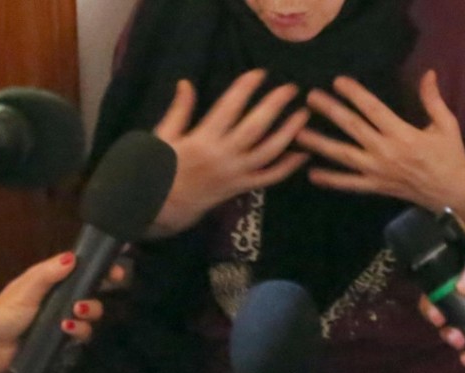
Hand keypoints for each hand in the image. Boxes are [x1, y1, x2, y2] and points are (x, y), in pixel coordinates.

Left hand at [0, 252, 107, 372]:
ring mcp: (63, 318)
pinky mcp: (64, 339)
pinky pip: (83, 332)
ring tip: (77, 312)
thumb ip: (47, 274)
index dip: (97, 265)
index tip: (114, 264)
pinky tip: (67, 330)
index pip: (78, 267)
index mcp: (48, 279)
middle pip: (91, 287)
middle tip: (113, 283)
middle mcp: (60, 296)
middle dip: (103, 285)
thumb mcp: (24, 290)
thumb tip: (73, 257)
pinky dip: (80, 330)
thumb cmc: (3, 315)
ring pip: (91, 310)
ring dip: (90, 309)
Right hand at [150, 70, 310, 235]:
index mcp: (202, 139)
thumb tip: (186, 83)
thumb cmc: (162, 169)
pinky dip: (287, 167)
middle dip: (275, 106)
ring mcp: (236, 173)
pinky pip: (269, 178)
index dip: (245, 88)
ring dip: (288, 133)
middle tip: (291, 88)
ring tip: (303, 115)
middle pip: (256, 127)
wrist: (165, 207)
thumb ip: (179, 110)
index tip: (260, 73)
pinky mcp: (242, 188)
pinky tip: (302, 154)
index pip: (229, 108)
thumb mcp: (165, 136)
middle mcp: (223, 156)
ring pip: (268, 152)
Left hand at [296, 70, 464, 226]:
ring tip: (299, 133)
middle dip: (330, 111)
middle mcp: (385, 151)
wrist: (453, 193)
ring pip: (343, 155)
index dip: (354, 94)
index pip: (372, 109)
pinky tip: (311, 173)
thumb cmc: (450, 156)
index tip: (337, 81)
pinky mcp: (375, 187)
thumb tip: (427, 73)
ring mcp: (377, 171)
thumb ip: (433, 99)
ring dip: (320, 144)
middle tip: (310, 97)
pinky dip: (330, 180)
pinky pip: (349, 184)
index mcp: (402, 133)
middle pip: (352, 127)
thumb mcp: (446, 124)